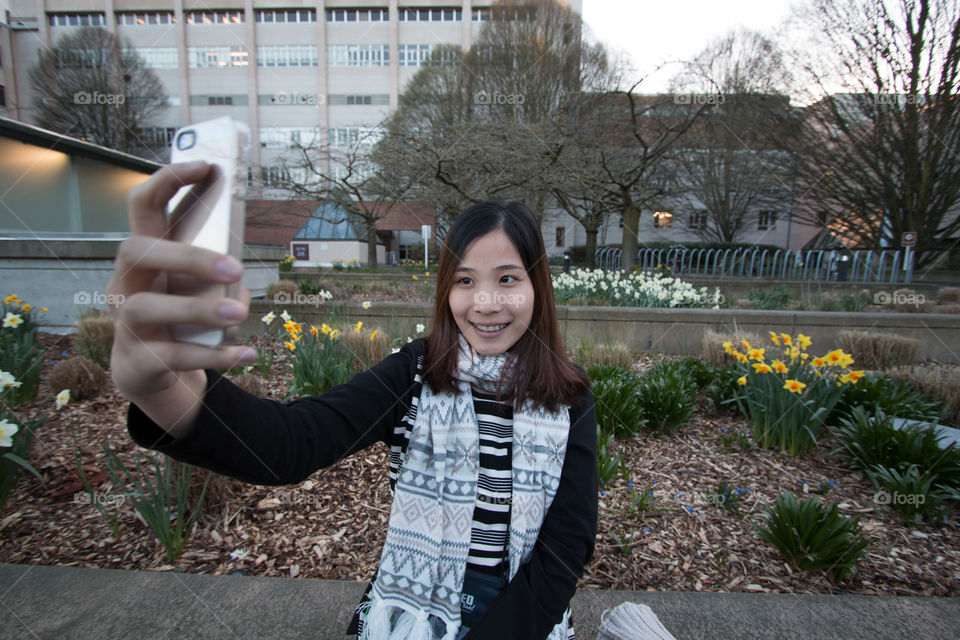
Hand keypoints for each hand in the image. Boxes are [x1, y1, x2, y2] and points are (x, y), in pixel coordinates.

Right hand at [107, 162, 255, 401]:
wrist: (149, 374)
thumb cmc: (179, 317)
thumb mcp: (198, 289)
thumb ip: (217, 273)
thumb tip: (235, 274)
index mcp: (146, 256)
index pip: (144, 205)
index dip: (169, 180)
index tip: (208, 166)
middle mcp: (127, 282)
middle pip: (137, 251)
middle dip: (187, 256)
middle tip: (236, 268)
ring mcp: (125, 323)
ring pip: (146, 307)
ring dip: (198, 309)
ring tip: (240, 313)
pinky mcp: (137, 361)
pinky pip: (172, 356)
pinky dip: (213, 355)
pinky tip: (247, 354)